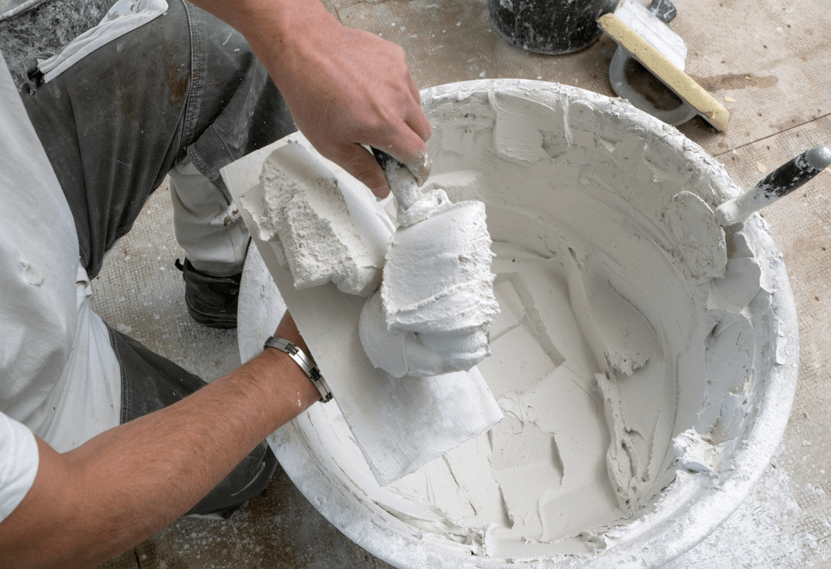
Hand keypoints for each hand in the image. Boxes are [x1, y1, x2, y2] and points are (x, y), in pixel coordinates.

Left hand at [206, 0, 431, 197]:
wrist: (303, 48)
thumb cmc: (311, 94)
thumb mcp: (331, 145)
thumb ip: (363, 169)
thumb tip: (382, 188)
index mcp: (384, 125)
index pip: (418, 156)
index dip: (416, 170)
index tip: (411, 174)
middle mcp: (398, 99)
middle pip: (423, 132)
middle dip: (410, 143)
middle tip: (386, 144)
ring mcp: (399, 74)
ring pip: (416, 106)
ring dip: (402, 116)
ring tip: (371, 112)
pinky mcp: (395, 56)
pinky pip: (405, 81)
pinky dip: (394, 91)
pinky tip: (369, 89)